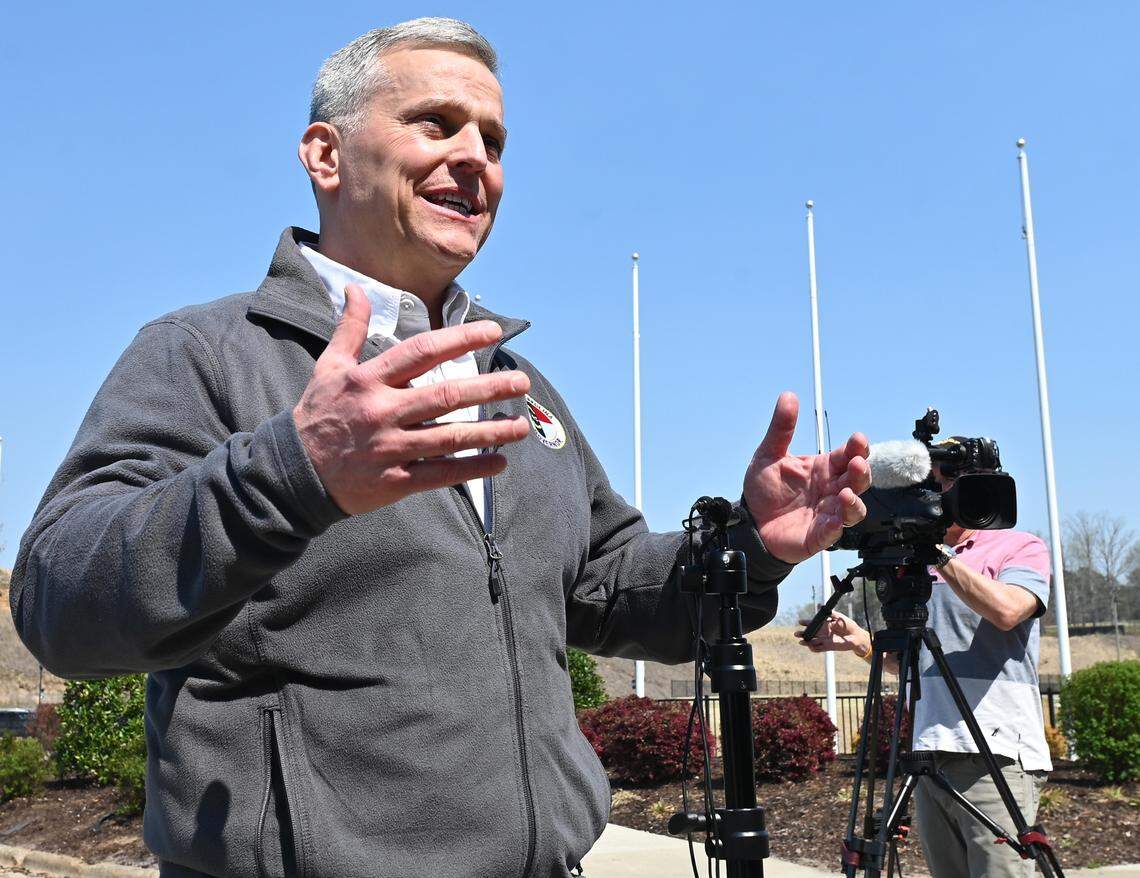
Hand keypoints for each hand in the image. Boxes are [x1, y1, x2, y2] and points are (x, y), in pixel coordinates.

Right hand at [294, 284, 531, 514]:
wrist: (292, 472)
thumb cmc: (317, 414)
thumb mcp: (328, 368)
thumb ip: (349, 328)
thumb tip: (356, 288)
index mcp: (369, 380)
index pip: (421, 352)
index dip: (459, 339)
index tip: (492, 332)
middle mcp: (381, 411)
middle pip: (445, 396)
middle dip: (488, 388)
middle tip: (521, 382)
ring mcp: (389, 448)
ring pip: (449, 437)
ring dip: (490, 432)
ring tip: (521, 425)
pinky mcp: (393, 481)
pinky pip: (440, 474)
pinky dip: (471, 468)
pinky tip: (499, 462)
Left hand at [743, 392, 870, 562]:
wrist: (749, 521)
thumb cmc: (765, 489)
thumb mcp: (768, 455)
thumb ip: (781, 429)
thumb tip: (788, 396)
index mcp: (823, 468)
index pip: (848, 455)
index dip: (857, 448)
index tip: (858, 439)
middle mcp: (831, 490)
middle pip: (857, 480)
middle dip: (862, 471)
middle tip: (858, 462)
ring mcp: (827, 513)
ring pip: (854, 509)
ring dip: (854, 502)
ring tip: (846, 493)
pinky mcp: (818, 536)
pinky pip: (833, 533)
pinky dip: (836, 527)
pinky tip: (834, 520)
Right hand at [795, 610, 868, 654]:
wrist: (856, 636)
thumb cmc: (848, 625)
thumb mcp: (839, 616)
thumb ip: (829, 613)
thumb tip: (820, 606)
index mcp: (824, 624)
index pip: (813, 623)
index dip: (806, 623)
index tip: (800, 622)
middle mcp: (823, 632)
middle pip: (810, 633)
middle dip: (803, 633)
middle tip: (796, 633)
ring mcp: (825, 640)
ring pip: (813, 642)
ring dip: (806, 642)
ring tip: (801, 642)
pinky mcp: (828, 647)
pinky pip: (819, 649)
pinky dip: (814, 648)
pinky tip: (810, 647)